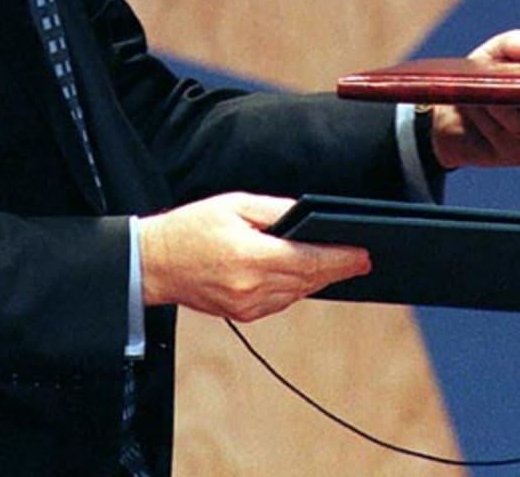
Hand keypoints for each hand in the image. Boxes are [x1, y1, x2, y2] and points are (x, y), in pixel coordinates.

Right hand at [137, 191, 368, 321]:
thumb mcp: (235, 205)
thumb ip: (276, 210)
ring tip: (341, 263)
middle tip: (363, 259)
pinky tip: (305, 273)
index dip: (340, 259)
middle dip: (337, 268)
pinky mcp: (243, 314)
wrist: (155, 263)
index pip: (308, 261)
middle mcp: (251, 288)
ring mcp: (247, 305)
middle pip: (308, 280)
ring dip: (319, 278)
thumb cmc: (191, 228)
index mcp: (250, 258)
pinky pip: (282, 301)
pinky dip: (297, 286)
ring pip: (298, 293)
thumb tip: (308, 215)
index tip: (363, 254)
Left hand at [428, 28, 519, 169]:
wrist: (449, 114)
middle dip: (519, 92)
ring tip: (474, 91)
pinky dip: (481, 115)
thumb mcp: (494, 56)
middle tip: (499, 82)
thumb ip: (513, 44)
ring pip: (516, 119)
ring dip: (491, 100)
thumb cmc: (481, 79)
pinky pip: (498, 132)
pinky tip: (469, 108)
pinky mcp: (512, 157)